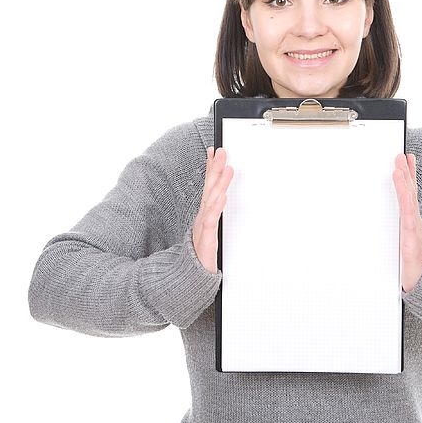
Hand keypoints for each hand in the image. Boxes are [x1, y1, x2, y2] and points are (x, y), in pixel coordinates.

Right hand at [192, 146, 233, 273]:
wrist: (194, 272)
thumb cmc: (203, 247)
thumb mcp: (211, 225)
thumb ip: (216, 209)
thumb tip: (222, 193)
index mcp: (205, 210)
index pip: (208, 184)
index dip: (211, 167)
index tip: (215, 150)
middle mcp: (203, 213)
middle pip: (209, 187)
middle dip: (215, 167)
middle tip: (222, 151)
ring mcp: (203, 224)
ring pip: (212, 200)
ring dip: (219, 183)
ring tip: (227, 168)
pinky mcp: (206, 236)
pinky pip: (211, 219)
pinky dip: (216, 207)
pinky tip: (222, 196)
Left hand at [394, 153, 421, 292]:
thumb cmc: (413, 268)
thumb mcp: (406, 247)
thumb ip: (403, 235)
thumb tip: (397, 228)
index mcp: (411, 223)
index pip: (408, 196)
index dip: (407, 177)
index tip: (403, 160)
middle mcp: (414, 223)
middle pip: (410, 193)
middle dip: (406, 173)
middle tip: (400, 155)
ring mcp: (414, 229)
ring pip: (408, 200)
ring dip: (404, 181)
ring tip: (399, 165)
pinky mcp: (411, 237)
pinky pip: (408, 214)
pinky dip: (405, 198)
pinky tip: (402, 187)